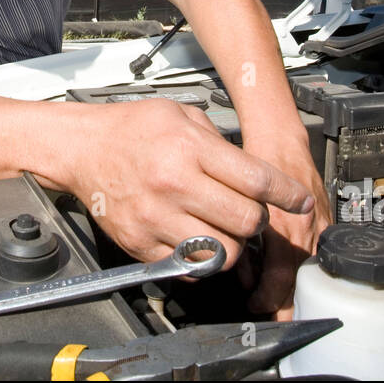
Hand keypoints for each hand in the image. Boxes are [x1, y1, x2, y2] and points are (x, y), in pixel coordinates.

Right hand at [60, 98, 315, 270]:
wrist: (83, 149)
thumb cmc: (132, 129)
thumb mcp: (182, 116)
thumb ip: (221, 144)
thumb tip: (258, 174)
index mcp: (190, 149)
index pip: (257, 181)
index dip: (288, 194)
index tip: (300, 201)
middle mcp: (174, 185)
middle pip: (246, 221)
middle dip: (257, 220)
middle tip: (250, 212)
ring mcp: (156, 218)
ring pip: (222, 252)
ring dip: (232, 244)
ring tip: (224, 228)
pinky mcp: (141, 243)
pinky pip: (188, 267)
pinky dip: (200, 258)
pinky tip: (197, 238)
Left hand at [242, 140, 330, 318]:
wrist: (281, 141)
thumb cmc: (257, 166)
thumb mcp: (240, 205)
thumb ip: (243, 241)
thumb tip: (242, 275)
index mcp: (284, 228)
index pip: (281, 279)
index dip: (267, 298)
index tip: (255, 304)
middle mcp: (306, 230)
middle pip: (300, 282)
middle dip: (285, 304)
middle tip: (270, 315)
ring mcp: (320, 226)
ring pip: (311, 271)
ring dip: (295, 289)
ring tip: (280, 301)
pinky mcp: (326, 221)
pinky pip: (319, 253)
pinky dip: (306, 268)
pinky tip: (294, 273)